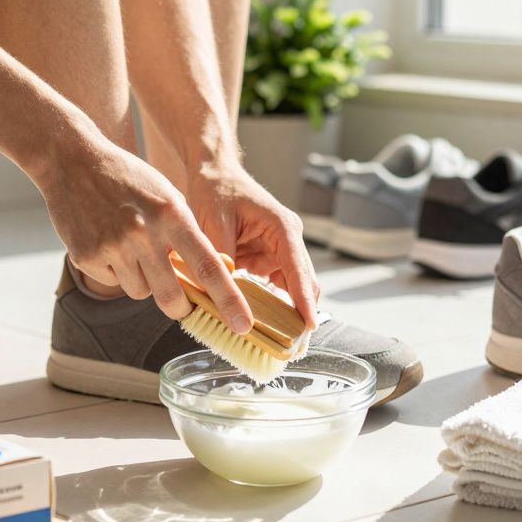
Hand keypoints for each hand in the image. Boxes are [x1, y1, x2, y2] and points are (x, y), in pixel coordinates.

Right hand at [37, 136, 254, 332]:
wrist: (73, 160)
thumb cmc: (129, 179)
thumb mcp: (167, 196)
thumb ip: (185, 234)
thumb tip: (205, 278)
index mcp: (172, 215)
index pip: (208, 267)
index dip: (228, 300)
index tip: (243, 325)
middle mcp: (144, 233)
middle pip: (172, 298)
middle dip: (181, 308)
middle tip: (182, 305)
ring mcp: (113, 247)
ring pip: (141, 292)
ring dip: (142, 281)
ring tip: (130, 248)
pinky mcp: (87, 257)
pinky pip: (112, 282)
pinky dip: (114, 270)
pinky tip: (106, 241)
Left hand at [185, 158, 319, 329]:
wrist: (214, 173)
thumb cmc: (216, 190)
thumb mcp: (212, 222)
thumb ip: (220, 257)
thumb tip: (221, 289)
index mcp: (282, 228)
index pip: (298, 269)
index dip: (303, 300)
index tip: (308, 326)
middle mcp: (288, 240)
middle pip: (303, 284)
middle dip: (301, 315)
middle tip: (293, 347)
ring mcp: (280, 250)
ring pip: (291, 289)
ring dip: (286, 314)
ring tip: (281, 344)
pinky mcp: (267, 258)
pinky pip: (274, 287)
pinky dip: (269, 305)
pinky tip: (263, 326)